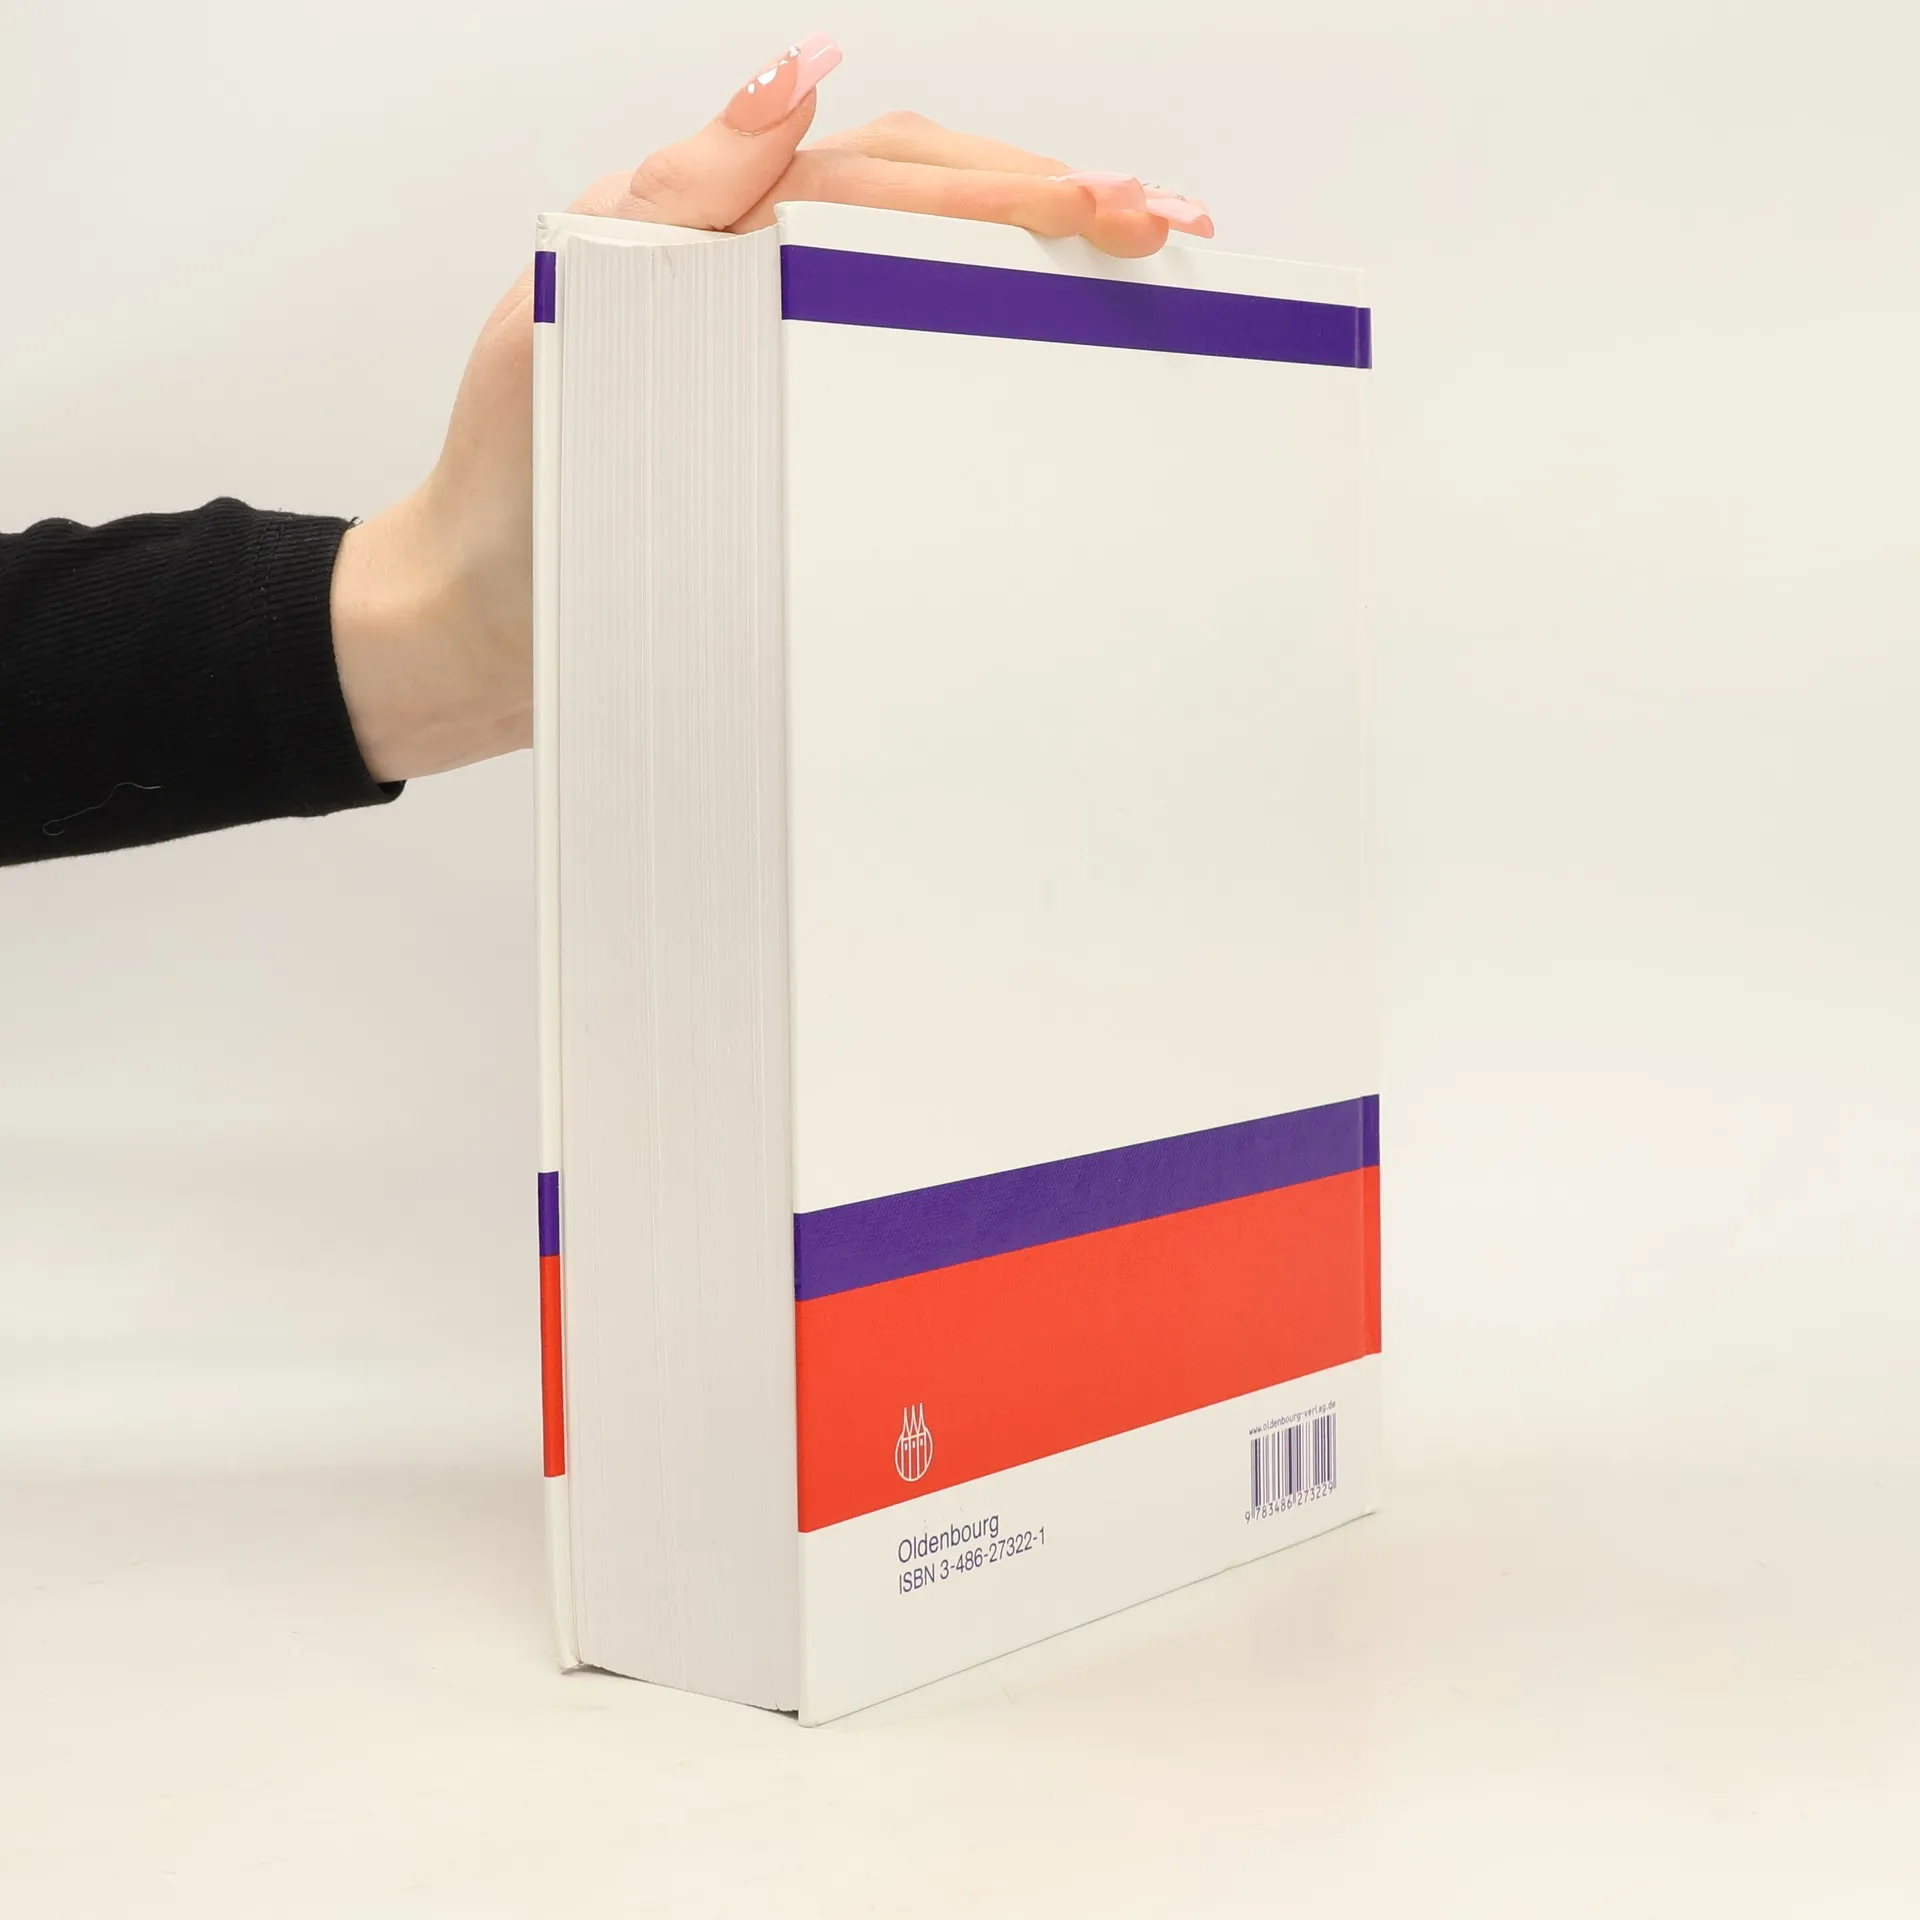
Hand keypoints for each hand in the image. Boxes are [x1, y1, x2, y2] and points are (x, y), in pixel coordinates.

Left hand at [331, 36, 1211, 782]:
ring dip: (1039, 256)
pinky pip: (904, 363)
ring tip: (1144, 258)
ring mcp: (784, 345)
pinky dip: (986, 340)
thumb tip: (787, 83)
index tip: (1107, 208)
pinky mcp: (798, 422)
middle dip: (1055, 203)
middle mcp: (756, 271)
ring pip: (930, 269)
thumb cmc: (511, 483)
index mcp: (709, 229)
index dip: (1001, 187)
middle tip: (1166, 226)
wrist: (482, 623)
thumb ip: (676, 201)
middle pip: (930, 203)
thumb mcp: (566, 316)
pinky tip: (1054, 331)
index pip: (882, 181)